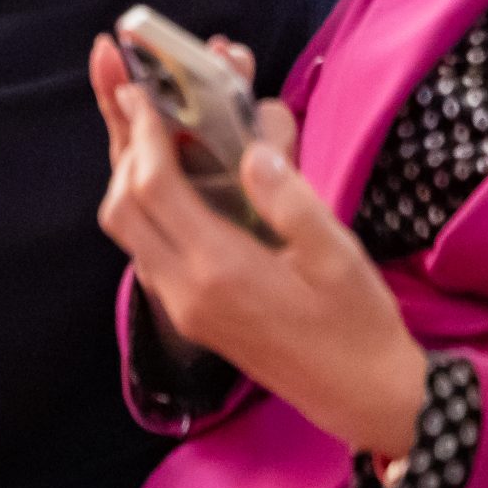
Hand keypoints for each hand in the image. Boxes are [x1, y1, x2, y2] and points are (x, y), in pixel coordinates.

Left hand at [93, 41, 427, 461]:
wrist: (366, 399)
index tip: (138, 88)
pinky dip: (143, 206)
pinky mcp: (187, 314)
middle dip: (121, 146)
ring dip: (126, 175)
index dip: (141, 134)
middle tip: (127, 93)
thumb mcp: (339, 255)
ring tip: (140, 124)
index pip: (153, 189)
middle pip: (121, 207)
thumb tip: (253, 149)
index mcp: (219, 269)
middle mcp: (184, 289)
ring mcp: (180, 305)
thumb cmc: (359, 324)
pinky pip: (144, 249)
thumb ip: (292, 201)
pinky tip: (165, 176)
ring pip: (126, 229)